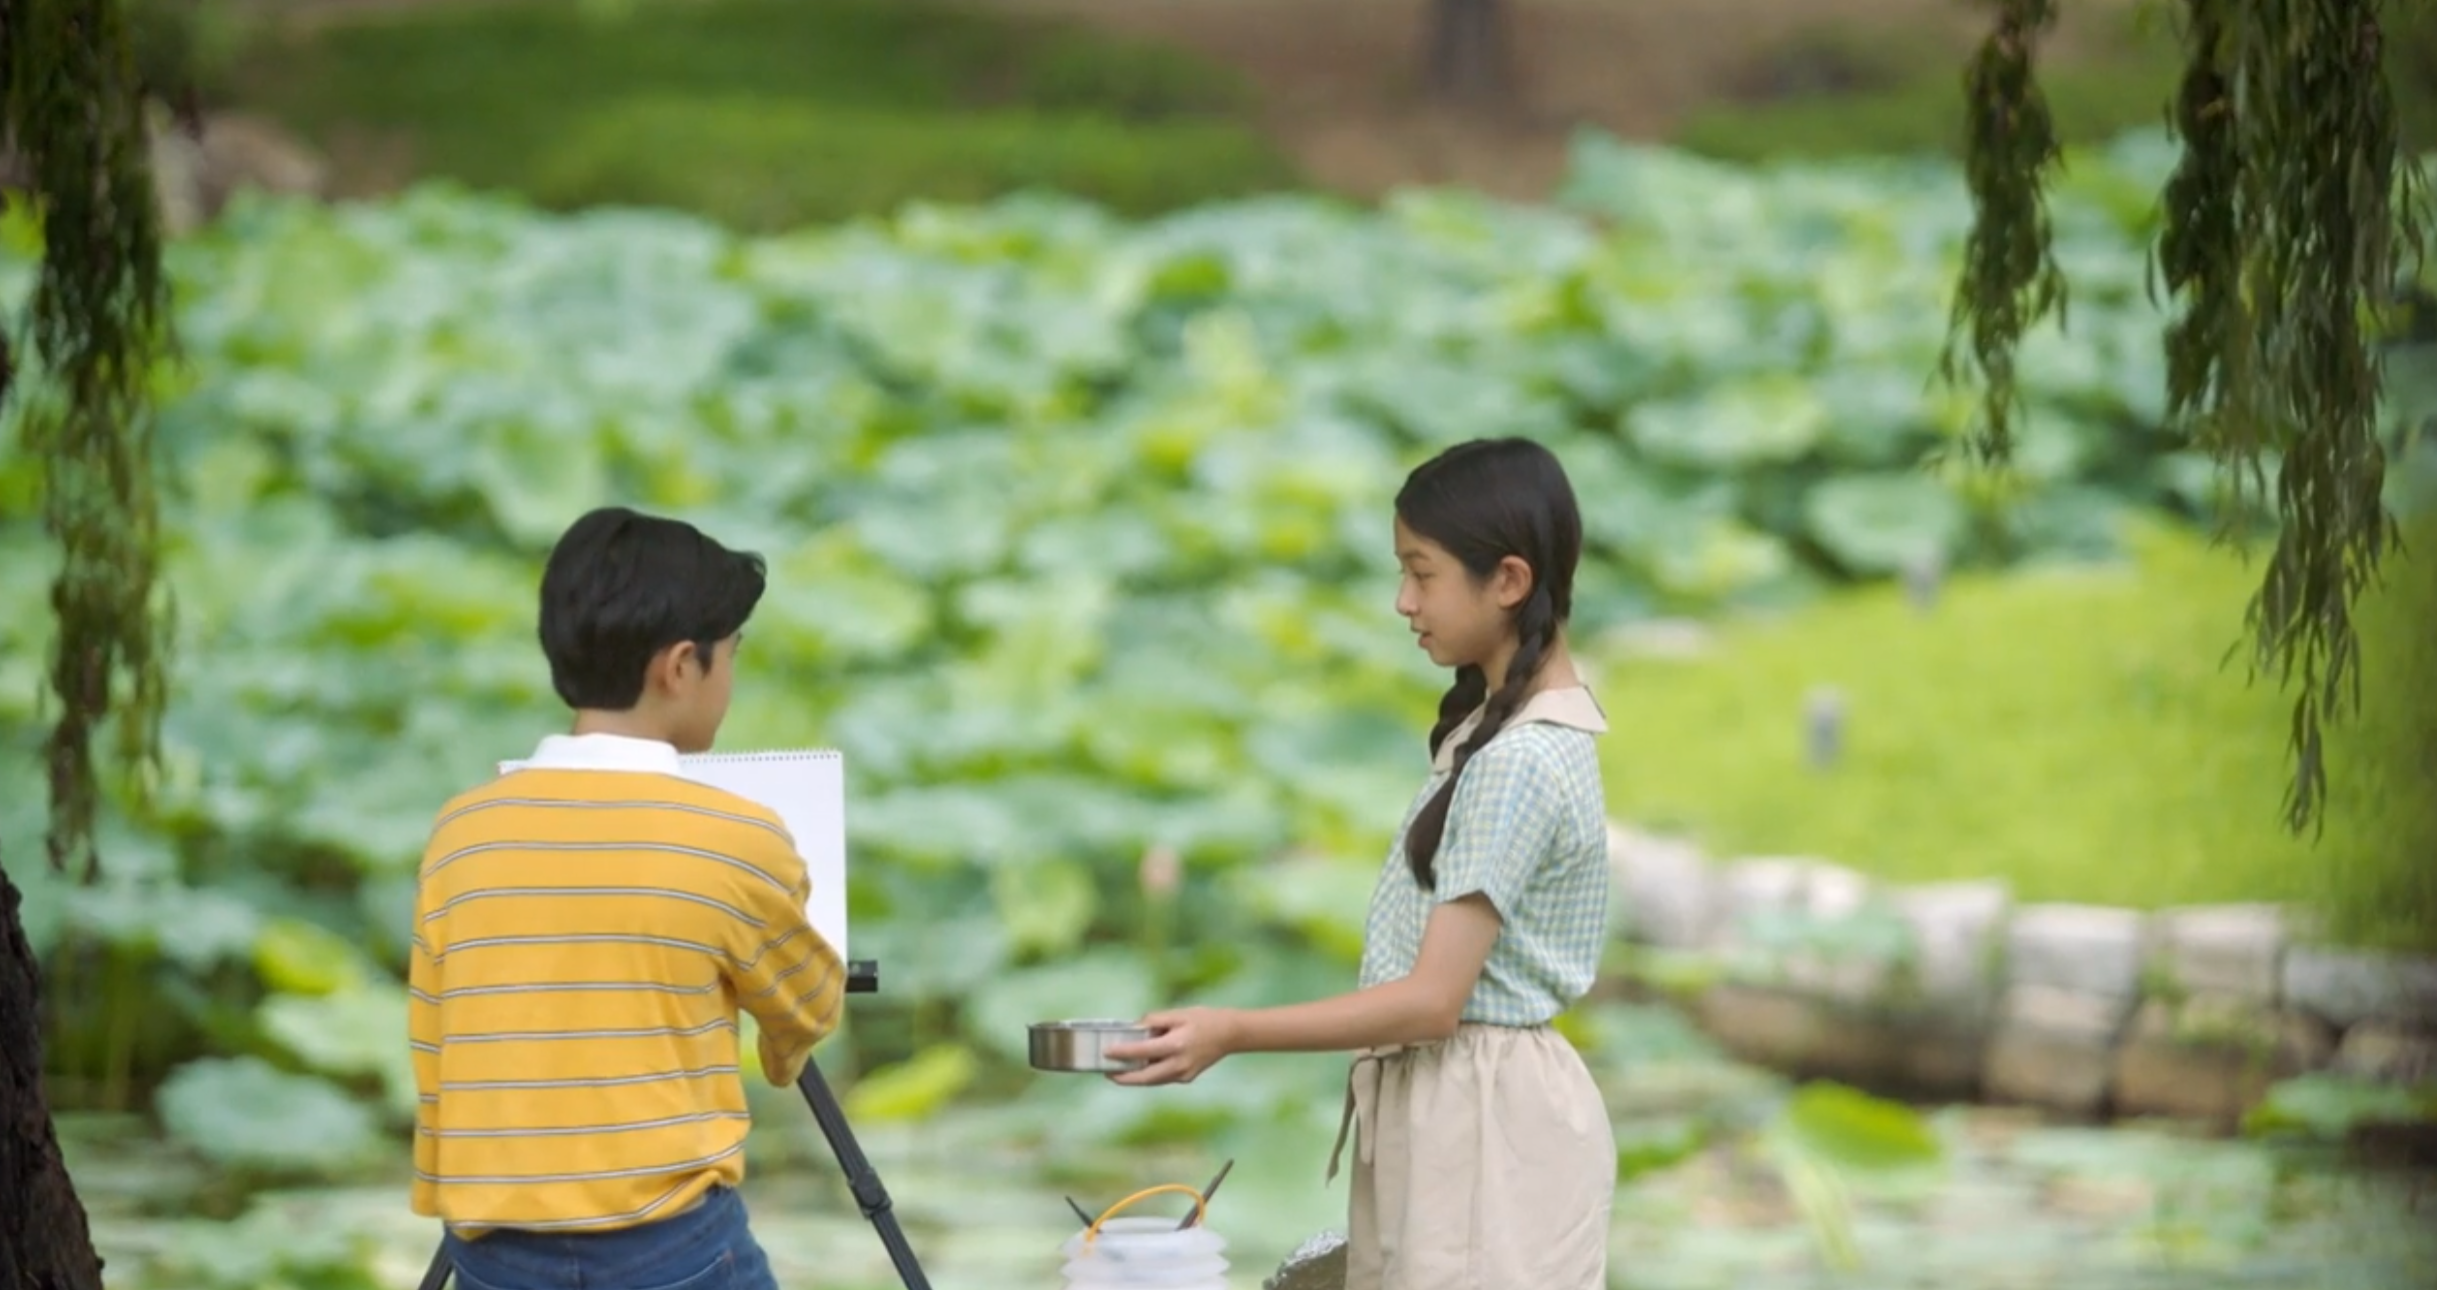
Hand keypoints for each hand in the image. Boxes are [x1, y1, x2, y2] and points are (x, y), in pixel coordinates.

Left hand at [1103, 1007, 1238, 1085]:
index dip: (1123, 1053)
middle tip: (1108, 1073)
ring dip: (1135, 1079)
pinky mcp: (1187, 1078)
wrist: (1229, 1034)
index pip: (1142, 1051)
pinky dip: (1149, 1075)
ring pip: (1153, 1081)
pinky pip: (1163, 1078)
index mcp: (1176, 1045)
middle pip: (1145, 1078)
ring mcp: (1184, 1074)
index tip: (1107, 1052)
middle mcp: (1179, 1064)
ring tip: (1119, 1073)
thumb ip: (1154, 1021)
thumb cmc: (1203, 1019)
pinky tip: (1140, 1069)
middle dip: (1124, 1078)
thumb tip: (1135, 1028)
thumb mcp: (1178, 1014)